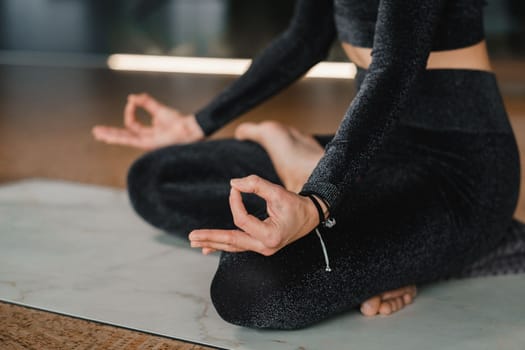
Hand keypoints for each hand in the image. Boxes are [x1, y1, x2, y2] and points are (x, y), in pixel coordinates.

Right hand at [92, 93, 203, 149]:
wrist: (188, 128)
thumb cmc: (178, 121)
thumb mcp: (158, 109)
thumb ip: (145, 102)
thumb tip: (131, 97)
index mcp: (148, 132)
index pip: (132, 123)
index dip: (129, 111)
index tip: (131, 102)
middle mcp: (145, 139)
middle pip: (123, 136)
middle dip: (109, 133)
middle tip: (96, 131)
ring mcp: (146, 143)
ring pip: (124, 139)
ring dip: (110, 136)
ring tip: (98, 134)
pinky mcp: (148, 144)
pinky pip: (130, 140)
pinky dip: (119, 137)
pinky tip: (109, 137)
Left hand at [189, 175, 319, 255]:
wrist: (310, 216)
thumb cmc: (295, 205)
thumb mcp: (278, 192)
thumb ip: (256, 185)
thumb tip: (233, 183)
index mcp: (270, 235)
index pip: (242, 220)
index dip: (235, 202)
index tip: (235, 188)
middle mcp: (265, 247)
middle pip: (232, 242)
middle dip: (211, 237)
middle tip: (191, 236)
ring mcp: (262, 249)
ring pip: (233, 246)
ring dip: (213, 243)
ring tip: (195, 242)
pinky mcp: (260, 246)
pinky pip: (238, 246)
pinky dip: (223, 245)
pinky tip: (208, 248)